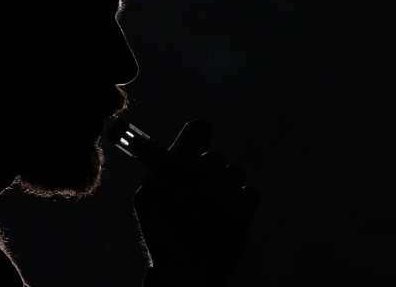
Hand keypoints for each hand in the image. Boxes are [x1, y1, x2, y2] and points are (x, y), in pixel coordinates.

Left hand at [135, 119, 259, 285]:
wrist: (182, 266)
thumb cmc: (161, 230)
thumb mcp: (150, 197)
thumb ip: (160, 170)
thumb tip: (172, 149)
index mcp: (182, 163)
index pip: (197, 131)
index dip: (198, 135)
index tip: (199, 140)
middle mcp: (206, 171)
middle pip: (215, 157)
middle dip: (199, 181)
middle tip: (184, 203)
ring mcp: (227, 188)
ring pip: (234, 174)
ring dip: (216, 198)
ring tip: (201, 219)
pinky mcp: (245, 207)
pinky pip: (249, 195)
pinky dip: (235, 209)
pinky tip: (220, 225)